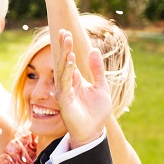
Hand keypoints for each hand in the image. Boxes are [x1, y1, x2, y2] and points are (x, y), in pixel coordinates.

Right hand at [53, 29, 110, 147]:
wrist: (93, 131)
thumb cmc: (96, 112)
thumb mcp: (101, 86)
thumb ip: (97, 70)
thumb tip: (93, 50)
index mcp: (75, 80)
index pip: (68, 60)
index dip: (67, 47)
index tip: (65, 32)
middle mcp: (67, 84)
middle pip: (63, 62)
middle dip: (63, 47)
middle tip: (63, 31)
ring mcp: (64, 92)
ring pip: (62, 70)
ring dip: (64, 55)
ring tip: (67, 40)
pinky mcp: (64, 101)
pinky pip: (65, 83)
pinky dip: (68, 71)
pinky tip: (71, 60)